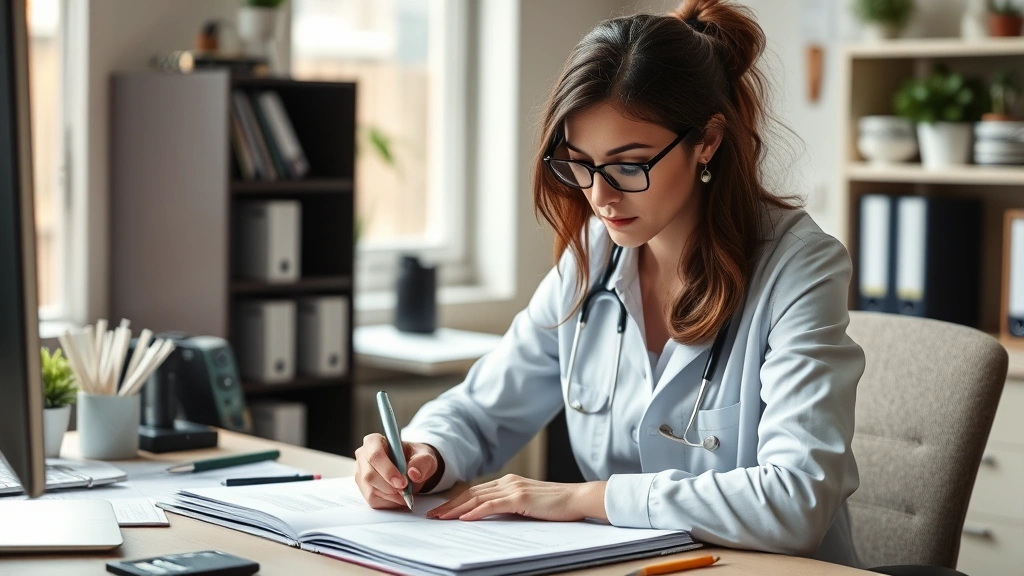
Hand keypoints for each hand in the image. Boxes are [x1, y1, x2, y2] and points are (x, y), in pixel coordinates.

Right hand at [354, 433, 439, 508]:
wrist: (413, 468)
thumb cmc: (415, 458)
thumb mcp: (425, 456)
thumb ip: (422, 462)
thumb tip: (413, 473)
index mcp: (375, 441)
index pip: (375, 455)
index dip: (388, 470)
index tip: (402, 482)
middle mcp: (363, 456)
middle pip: (369, 475)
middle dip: (389, 486)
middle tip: (406, 490)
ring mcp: (361, 473)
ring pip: (370, 490)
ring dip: (391, 496)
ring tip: (405, 493)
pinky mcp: (363, 488)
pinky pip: (373, 500)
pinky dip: (389, 502)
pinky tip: (398, 497)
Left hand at [425, 475, 607, 521]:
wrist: (578, 498)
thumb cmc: (557, 505)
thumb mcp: (528, 504)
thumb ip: (510, 506)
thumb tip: (490, 517)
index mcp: (509, 482)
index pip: (476, 491)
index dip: (456, 500)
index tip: (441, 510)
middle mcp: (508, 481)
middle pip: (471, 493)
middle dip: (449, 505)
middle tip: (432, 515)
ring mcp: (514, 488)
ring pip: (477, 498)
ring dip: (456, 509)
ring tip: (441, 518)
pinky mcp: (520, 497)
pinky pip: (492, 506)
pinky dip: (476, 512)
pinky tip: (464, 518)